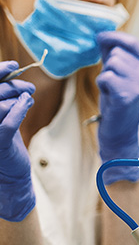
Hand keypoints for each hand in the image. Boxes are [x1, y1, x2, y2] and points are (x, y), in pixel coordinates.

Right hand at [0, 61, 35, 221]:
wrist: (10, 178)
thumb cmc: (4, 145)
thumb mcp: (2, 117)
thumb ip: (3, 99)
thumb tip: (13, 75)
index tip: (12, 66)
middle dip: (12, 86)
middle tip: (29, 87)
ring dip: (17, 98)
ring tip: (29, 98)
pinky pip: (7, 122)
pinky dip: (20, 109)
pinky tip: (28, 103)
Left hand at [96, 32, 138, 181]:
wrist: (121, 134)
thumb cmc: (118, 105)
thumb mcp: (120, 77)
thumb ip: (114, 56)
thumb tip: (102, 35)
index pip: (133, 43)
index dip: (115, 37)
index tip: (100, 37)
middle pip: (119, 53)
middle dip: (108, 64)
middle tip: (112, 83)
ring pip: (112, 64)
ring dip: (105, 76)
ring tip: (110, 90)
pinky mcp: (127, 95)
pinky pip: (106, 77)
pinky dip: (102, 85)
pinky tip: (108, 95)